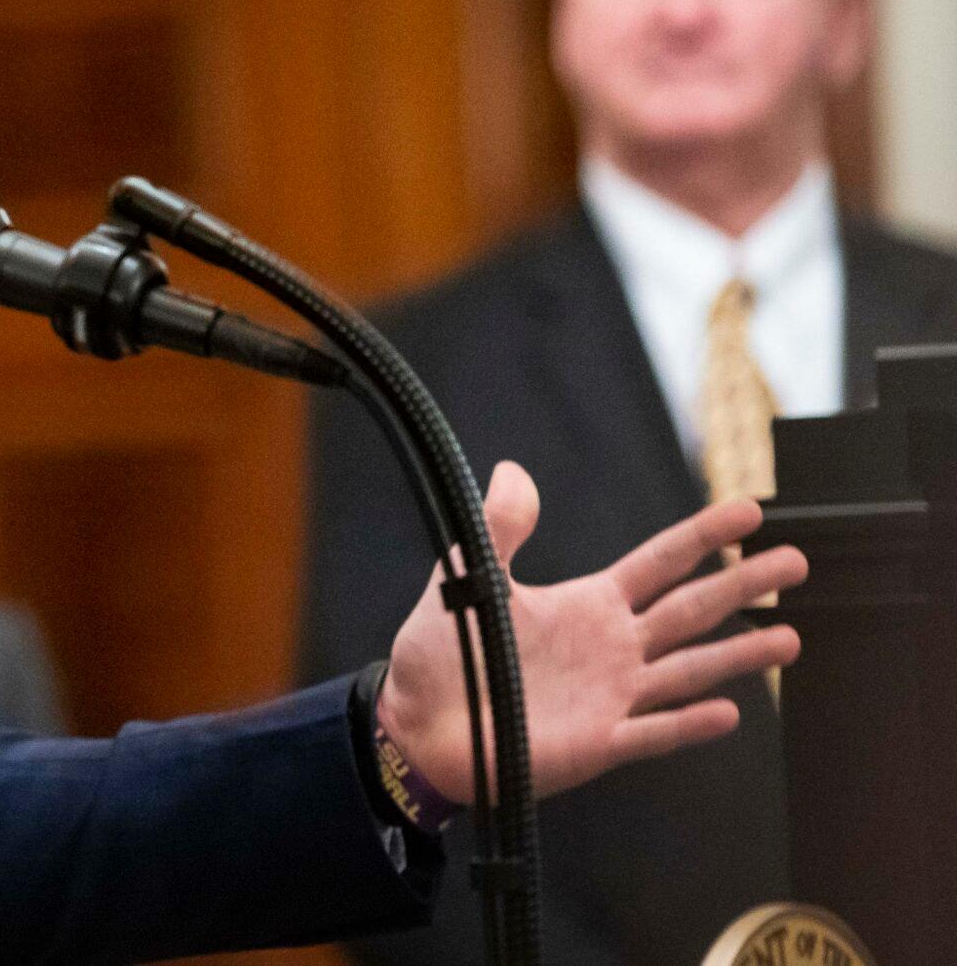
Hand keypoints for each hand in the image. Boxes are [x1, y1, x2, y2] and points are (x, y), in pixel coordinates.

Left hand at [375, 461, 805, 802]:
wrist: (418, 723)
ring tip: (790, 638)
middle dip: (744, 585)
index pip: (660, 563)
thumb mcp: (469, 577)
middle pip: (693, 610)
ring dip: (739, 656)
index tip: (750, 510)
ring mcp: (615, 696)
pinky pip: (654, 732)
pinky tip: (727, 713)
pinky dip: (688, 723)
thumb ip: (498, 529)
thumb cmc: (444, 653)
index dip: (703, 536)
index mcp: (590, 605)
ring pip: (690, 671)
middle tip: (797, 562)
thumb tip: (511, 471)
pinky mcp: (601, 743)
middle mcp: (615, 648)